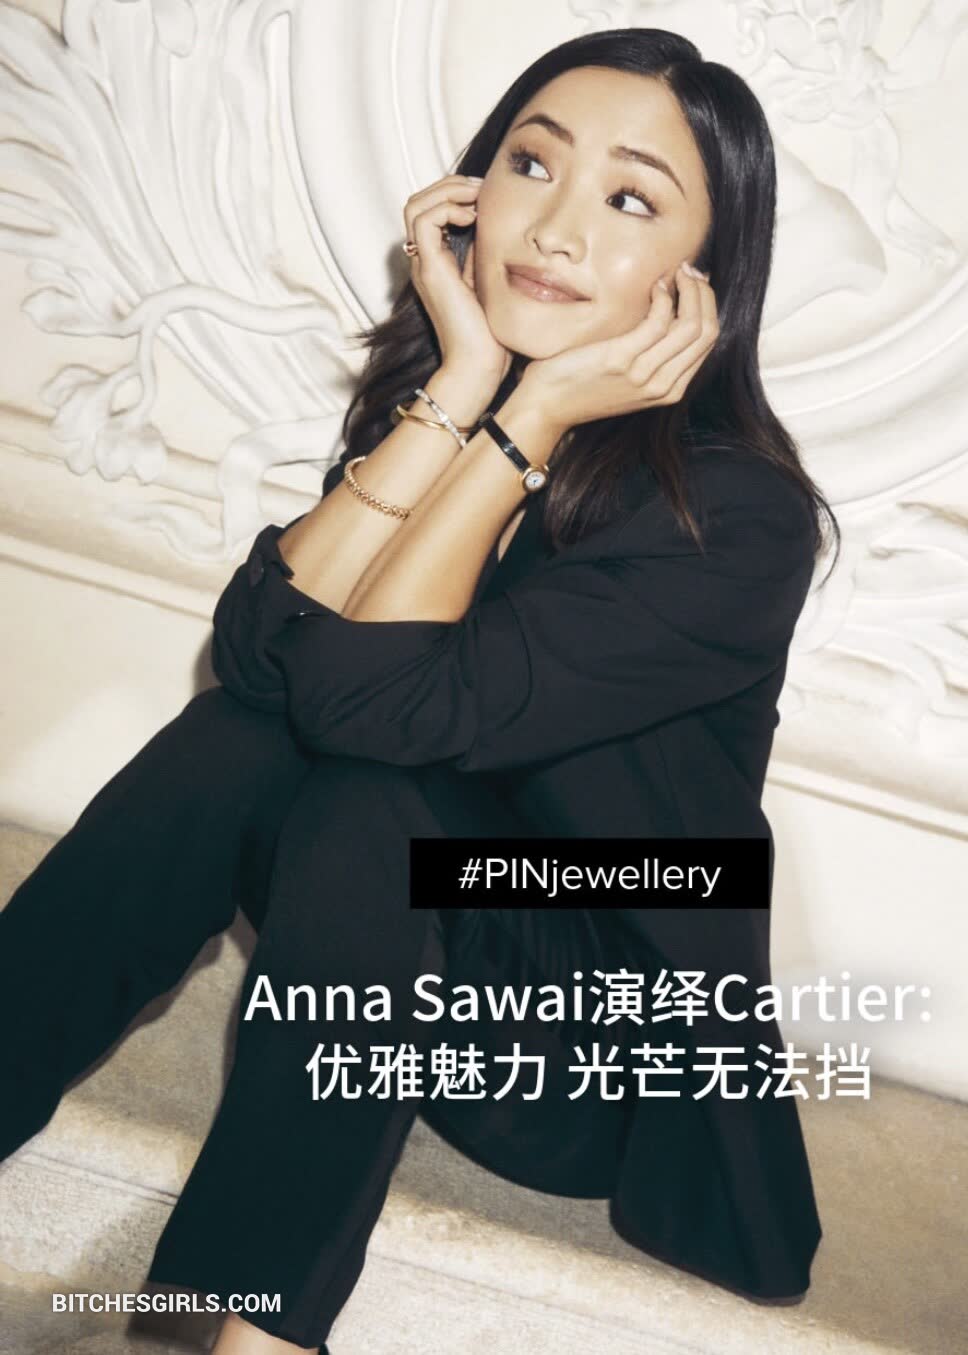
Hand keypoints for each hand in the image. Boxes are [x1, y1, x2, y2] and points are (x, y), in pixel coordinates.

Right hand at [404, 175, 512, 388]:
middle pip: (417, 203)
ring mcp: (424, 266)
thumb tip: (490, 226)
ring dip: (447, 192)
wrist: (478, 365)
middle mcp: (424, 262)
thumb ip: (481, 255)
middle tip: (480, 188)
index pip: (430, 212)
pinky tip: (474, 218)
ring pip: (415, 206)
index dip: (453, 195)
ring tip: (476, 198)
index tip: (484, 196)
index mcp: (436, 265)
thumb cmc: (488, 335)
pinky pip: (424, 221)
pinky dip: (448, 209)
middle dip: (449, 186)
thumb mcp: (487, 283)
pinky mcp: (430, 270)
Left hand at [516, 263, 718, 434]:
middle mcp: (663, 386)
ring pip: (691, 325)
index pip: (708, 341)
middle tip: (688, 270)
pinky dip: (662, 297)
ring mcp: (644, 375)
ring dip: (688, 289)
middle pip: (706, 331)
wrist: (547, 406)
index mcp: (670, 390)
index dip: (707, 305)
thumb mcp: (627, 375)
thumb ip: (652, 354)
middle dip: (703, 293)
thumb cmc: (581, 384)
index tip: (695, 282)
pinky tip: (653, 286)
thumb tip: (670, 311)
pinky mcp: (622, 360)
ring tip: (674, 272)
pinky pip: (659, 321)